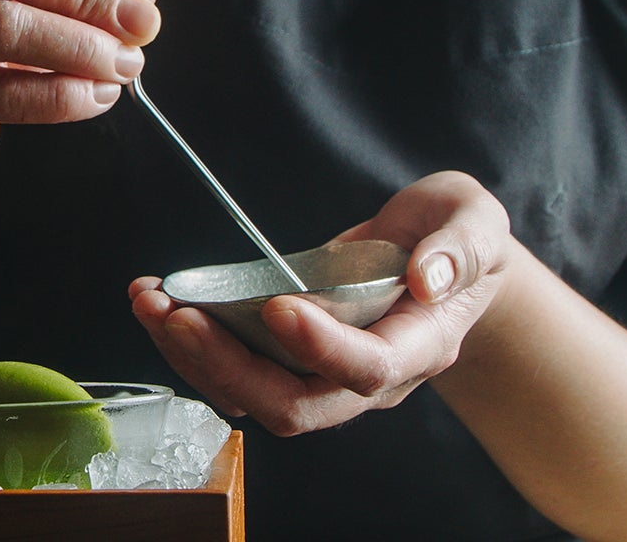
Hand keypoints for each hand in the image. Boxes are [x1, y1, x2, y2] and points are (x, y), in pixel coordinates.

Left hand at [129, 171, 512, 434]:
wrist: (440, 262)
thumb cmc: (457, 240)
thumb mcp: (477, 224)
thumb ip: (461, 249)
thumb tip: (426, 277)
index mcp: (417, 347)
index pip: (367, 369)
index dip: (321, 347)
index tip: (278, 306)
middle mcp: (365, 377)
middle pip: (292, 403)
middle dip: (227, 364)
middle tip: (176, 314)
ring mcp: (321, 373)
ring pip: (250, 394)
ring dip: (192, 355)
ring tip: (149, 302)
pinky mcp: (286, 357)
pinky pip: (232, 367)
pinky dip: (187, 339)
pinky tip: (155, 298)